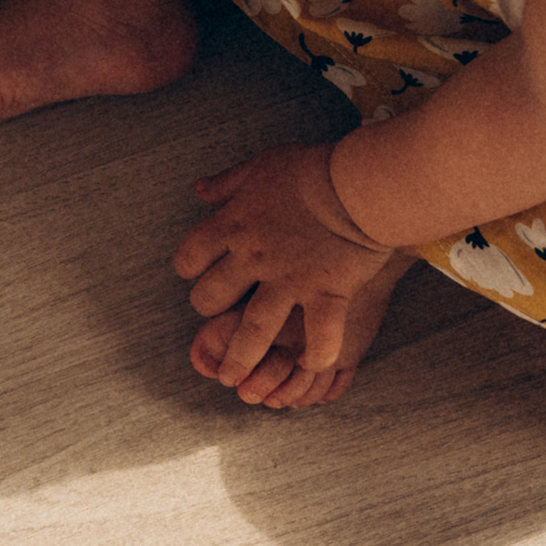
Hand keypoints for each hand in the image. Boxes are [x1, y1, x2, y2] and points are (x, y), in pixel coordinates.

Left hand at [172, 143, 397, 394]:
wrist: (357, 184)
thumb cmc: (310, 169)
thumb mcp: (261, 165)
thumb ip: (228, 182)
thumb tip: (199, 190)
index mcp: (234, 225)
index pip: (190, 256)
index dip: (188, 267)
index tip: (194, 273)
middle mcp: (254, 258)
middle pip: (211, 298)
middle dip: (208, 313)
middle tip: (214, 325)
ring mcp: (289, 281)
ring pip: (252, 330)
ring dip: (241, 358)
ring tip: (234, 380)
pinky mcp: (326, 294)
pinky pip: (317, 337)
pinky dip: (315, 356)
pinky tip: (309, 365)